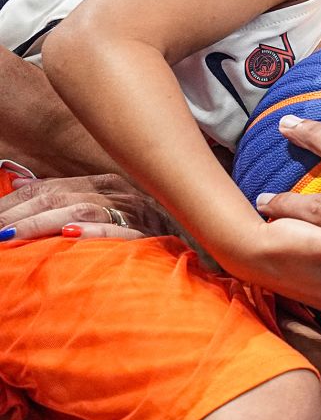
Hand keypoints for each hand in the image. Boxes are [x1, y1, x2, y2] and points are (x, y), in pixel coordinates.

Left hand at [0, 173, 174, 239]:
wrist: (203, 238)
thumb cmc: (148, 227)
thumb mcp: (104, 205)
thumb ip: (63, 194)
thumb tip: (19, 181)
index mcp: (104, 184)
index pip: (48, 189)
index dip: (15, 202)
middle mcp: (116, 194)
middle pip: (57, 199)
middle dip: (18, 214)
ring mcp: (133, 213)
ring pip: (78, 212)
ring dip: (40, 224)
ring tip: (11, 235)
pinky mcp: (149, 235)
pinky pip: (118, 233)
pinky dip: (92, 233)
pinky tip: (68, 236)